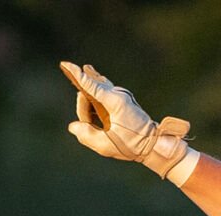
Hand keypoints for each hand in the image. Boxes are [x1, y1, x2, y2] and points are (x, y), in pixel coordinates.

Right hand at [60, 62, 196, 182]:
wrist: (156, 144)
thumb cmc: (134, 145)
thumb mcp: (107, 146)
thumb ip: (87, 136)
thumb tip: (73, 126)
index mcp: (115, 102)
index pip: (91, 86)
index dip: (76, 75)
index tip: (65, 64)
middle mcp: (118, 95)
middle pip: (89, 93)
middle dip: (84, 110)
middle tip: (91, 125)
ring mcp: (121, 96)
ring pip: (94, 94)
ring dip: (90, 109)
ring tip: (101, 124)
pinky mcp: (122, 100)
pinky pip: (101, 96)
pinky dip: (95, 104)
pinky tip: (93, 106)